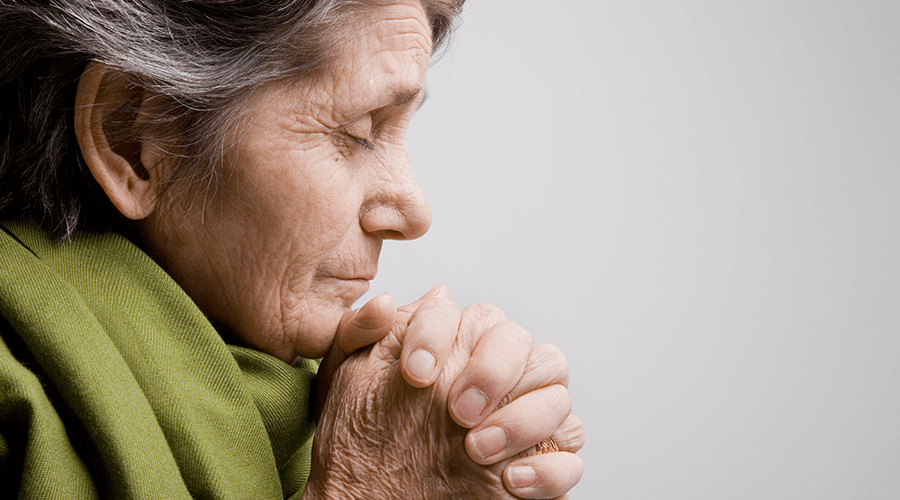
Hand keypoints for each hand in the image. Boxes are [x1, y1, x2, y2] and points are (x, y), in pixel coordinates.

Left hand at [309, 287, 583, 497]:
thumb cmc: (360, 436)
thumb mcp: (345, 381)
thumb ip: (358, 334)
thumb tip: (386, 304)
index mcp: (464, 347)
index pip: (475, 316)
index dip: (443, 336)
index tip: (414, 374)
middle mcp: (503, 378)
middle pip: (526, 346)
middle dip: (492, 371)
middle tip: (457, 410)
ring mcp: (529, 423)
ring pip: (558, 398)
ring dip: (522, 421)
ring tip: (476, 448)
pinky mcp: (544, 469)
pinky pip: (570, 462)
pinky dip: (547, 470)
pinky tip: (511, 481)